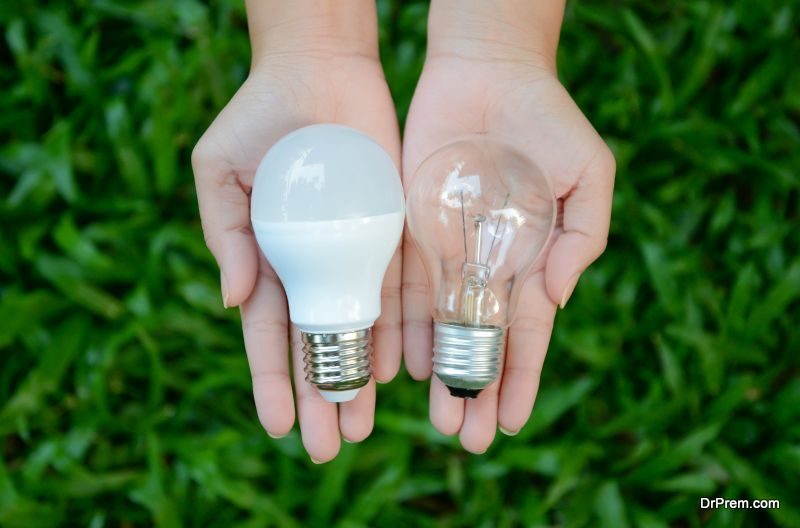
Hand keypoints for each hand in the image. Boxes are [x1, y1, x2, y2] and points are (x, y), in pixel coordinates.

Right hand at [192, 41, 401, 461]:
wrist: (317, 70)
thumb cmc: (259, 118)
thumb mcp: (221, 172)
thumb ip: (224, 233)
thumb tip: (233, 301)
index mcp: (270, 258)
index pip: (272, 333)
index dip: (274, 380)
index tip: (280, 426)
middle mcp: (316, 265)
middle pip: (319, 343)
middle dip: (322, 395)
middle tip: (330, 446)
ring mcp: (355, 251)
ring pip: (361, 326)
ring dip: (362, 376)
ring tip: (365, 423)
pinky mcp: (393, 230)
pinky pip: (400, 286)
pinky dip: (402, 328)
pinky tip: (403, 368)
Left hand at [402, 43, 614, 451]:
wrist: (487, 69)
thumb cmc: (546, 117)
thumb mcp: (589, 172)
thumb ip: (584, 236)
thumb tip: (557, 298)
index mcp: (531, 257)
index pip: (526, 331)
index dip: (521, 377)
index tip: (513, 423)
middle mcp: (486, 263)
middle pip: (480, 339)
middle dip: (476, 388)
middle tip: (467, 438)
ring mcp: (446, 248)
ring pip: (439, 324)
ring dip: (440, 372)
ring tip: (437, 419)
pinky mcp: (409, 227)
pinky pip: (402, 282)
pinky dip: (401, 325)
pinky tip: (401, 365)